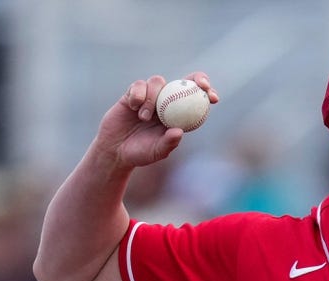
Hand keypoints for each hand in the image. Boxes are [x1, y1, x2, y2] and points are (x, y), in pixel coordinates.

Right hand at [93, 72, 218, 168]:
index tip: (213, 98)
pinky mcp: (132, 94)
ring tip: (144, 118)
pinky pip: (138, 85)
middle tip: (200, 84)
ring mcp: (149, 96)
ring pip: (158, 81)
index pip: (196, 99)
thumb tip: (179, 131)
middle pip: (184, 81)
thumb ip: (168, 143)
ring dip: (153, 97)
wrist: (115, 150)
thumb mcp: (157, 152)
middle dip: (196, 78)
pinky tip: (134, 107)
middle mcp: (166, 102)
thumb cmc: (140, 153)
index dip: (207, 94)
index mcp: (178, 115)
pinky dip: (138, 94)